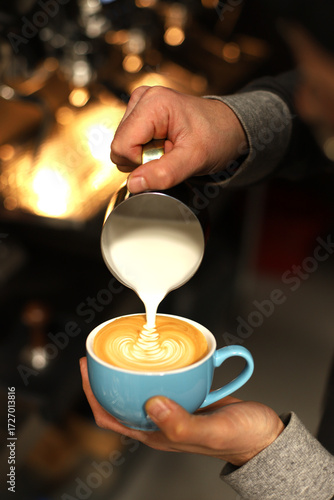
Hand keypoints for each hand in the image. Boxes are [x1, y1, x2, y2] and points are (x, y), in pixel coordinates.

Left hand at [80, 357, 283, 465]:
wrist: (265, 434)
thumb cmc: (241, 439)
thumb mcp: (212, 431)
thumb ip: (182, 422)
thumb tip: (152, 404)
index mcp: (158, 434)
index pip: (111, 417)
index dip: (93, 395)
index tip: (87, 369)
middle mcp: (161, 421)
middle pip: (122, 400)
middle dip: (106, 378)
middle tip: (100, 352)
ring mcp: (174, 407)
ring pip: (142, 387)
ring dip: (130, 369)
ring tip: (124, 347)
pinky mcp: (189, 395)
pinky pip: (166, 377)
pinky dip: (159, 363)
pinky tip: (163, 349)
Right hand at [110, 86, 246, 192]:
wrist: (229, 128)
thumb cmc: (217, 136)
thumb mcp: (194, 159)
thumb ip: (164, 173)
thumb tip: (134, 184)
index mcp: (153, 103)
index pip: (122, 146)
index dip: (140, 163)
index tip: (166, 158)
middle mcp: (143, 98)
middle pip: (119, 145)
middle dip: (143, 159)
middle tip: (170, 153)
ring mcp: (140, 105)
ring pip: (123, 146)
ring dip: (145, 156)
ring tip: (169, 149)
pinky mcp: (140, 114)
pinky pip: (129, 143)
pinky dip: (146, 151)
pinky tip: (164, 145)